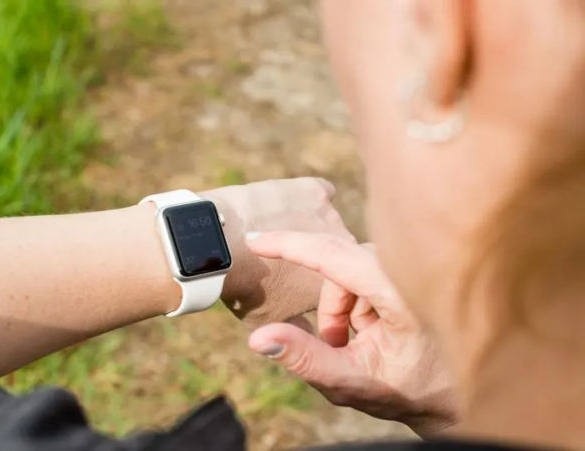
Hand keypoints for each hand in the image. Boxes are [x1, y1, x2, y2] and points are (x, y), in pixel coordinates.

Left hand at [200, 178, 354, 325]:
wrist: (221, 246)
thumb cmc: (243, 289)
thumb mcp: (269, 321)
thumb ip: (299, 331)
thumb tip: (311, 339)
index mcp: (340, 286)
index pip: (344, 287)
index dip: (324, 291)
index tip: (297, 288)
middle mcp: (346, 250)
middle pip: (340, 254)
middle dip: (321, 260)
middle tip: (287, 262)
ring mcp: (331, 217)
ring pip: (330, 225)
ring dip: (314, 230)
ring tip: (280, 236)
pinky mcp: (315, 191)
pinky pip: (323, 192)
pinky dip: (311, 199)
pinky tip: (291, 208)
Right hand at [244, 231, 457, 436]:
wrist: (458, 393)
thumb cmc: (410, 389)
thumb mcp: (352, 382)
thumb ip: (304, 359)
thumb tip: (258, 338)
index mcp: (400, 292)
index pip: (333, 255)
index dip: (288, 245)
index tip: (254, 240)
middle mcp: (409, 269)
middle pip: (338, 268)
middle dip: (331, 311)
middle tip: (344, 349)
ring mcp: (411, 265)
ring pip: (348, 272)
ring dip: (344, 310)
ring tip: (366, 344)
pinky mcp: (410, 267)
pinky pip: (364, 273)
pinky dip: (358, 303)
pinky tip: (379, 330)